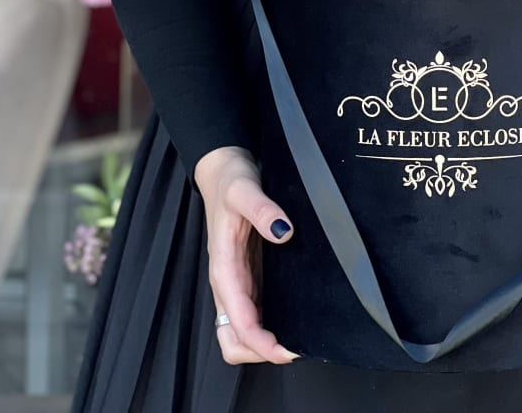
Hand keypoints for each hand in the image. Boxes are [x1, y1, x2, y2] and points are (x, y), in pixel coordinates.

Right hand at [194, 145, 299, 364]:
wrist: (224, 169)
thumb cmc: (231, 180)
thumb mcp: (244, 189)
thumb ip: (262, 209)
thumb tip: (284, 232)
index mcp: (223, 269)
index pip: (238, 322)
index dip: (261, 343)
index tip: (286, 350)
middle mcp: (229, 281)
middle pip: (234, 339)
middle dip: (259, 352)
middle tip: (296, 349)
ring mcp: (238, 280)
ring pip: (242, 331)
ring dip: (264, 343)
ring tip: (297, 340)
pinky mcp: (248, 274)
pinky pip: (254, 311)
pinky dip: (268, 325)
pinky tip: (292, 318)